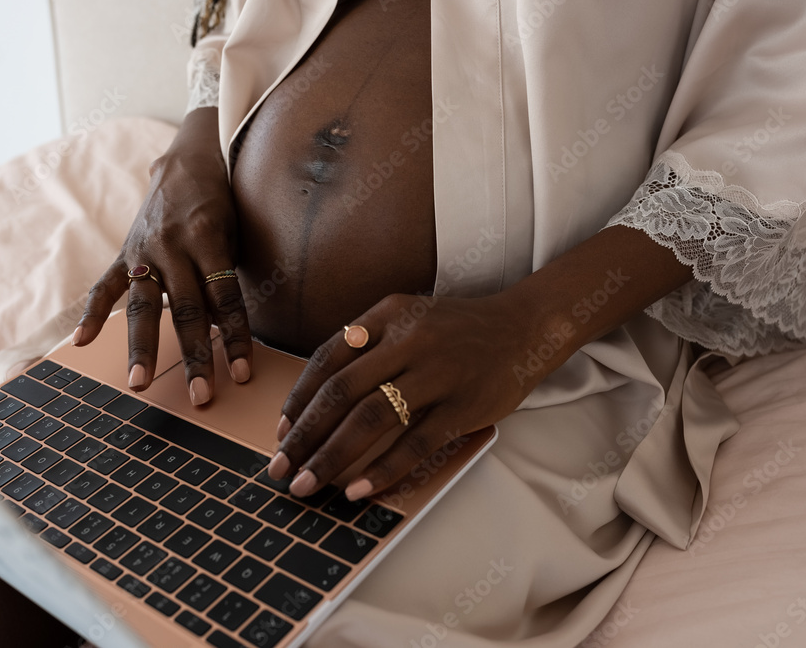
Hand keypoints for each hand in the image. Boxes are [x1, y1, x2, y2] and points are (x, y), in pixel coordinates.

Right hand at [74, 108, 251, 403]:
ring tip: (139, 384)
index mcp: (207, 237)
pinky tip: (81, 343)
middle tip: (202, 396)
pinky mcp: (125, 253)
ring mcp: (144, 250)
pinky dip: (93, 315)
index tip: (243, 374)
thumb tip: (231, 329)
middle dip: (195, 356)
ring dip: (142, 348)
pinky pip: (105, 287)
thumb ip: (229, 274)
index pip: (225, 299)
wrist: (190, 157)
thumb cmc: (225, 200)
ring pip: (143, 307)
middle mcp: (172, 246)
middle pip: (186, 311)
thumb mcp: (236, 230)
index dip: (236, 338)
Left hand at [268, 291, 549, 500]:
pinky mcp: (463, 406)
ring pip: (372, 418)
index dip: (299, 399)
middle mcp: (408, 340)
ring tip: (308, 484)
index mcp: (387, 315)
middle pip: (341, 392)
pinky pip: (416, 443)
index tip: (280, 431)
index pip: (328, 358)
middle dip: (304, 434)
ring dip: (332, 456)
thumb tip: (315, 388)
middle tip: (280, 468)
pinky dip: (384, 469)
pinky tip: (358, 490)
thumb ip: (366, 340)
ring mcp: (437, 374)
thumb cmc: (456, 328)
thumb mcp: (407, 316)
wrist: (524, 327)